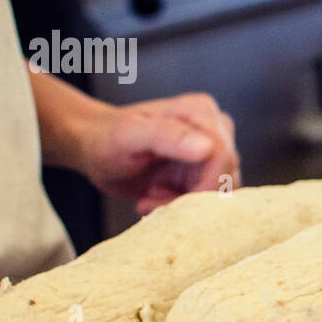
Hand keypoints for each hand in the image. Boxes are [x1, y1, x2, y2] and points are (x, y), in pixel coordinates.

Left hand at [79, 93, 240, 213]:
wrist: (95, 149)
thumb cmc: (106, 138)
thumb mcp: (129, 135)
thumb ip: (166, 136)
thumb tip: (207, 148)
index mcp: (201, 113)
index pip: (223, 156)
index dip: (203, 185)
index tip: (165, 197)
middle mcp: (214, 130)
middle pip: (226, 177)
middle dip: (191, 199)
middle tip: (151, 201)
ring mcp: (211, 153)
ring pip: (220, 193)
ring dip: (185, 206)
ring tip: (150, 199)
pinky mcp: (204, 173)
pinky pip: (209, 200)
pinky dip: (182, 208)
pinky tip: (155, 199)